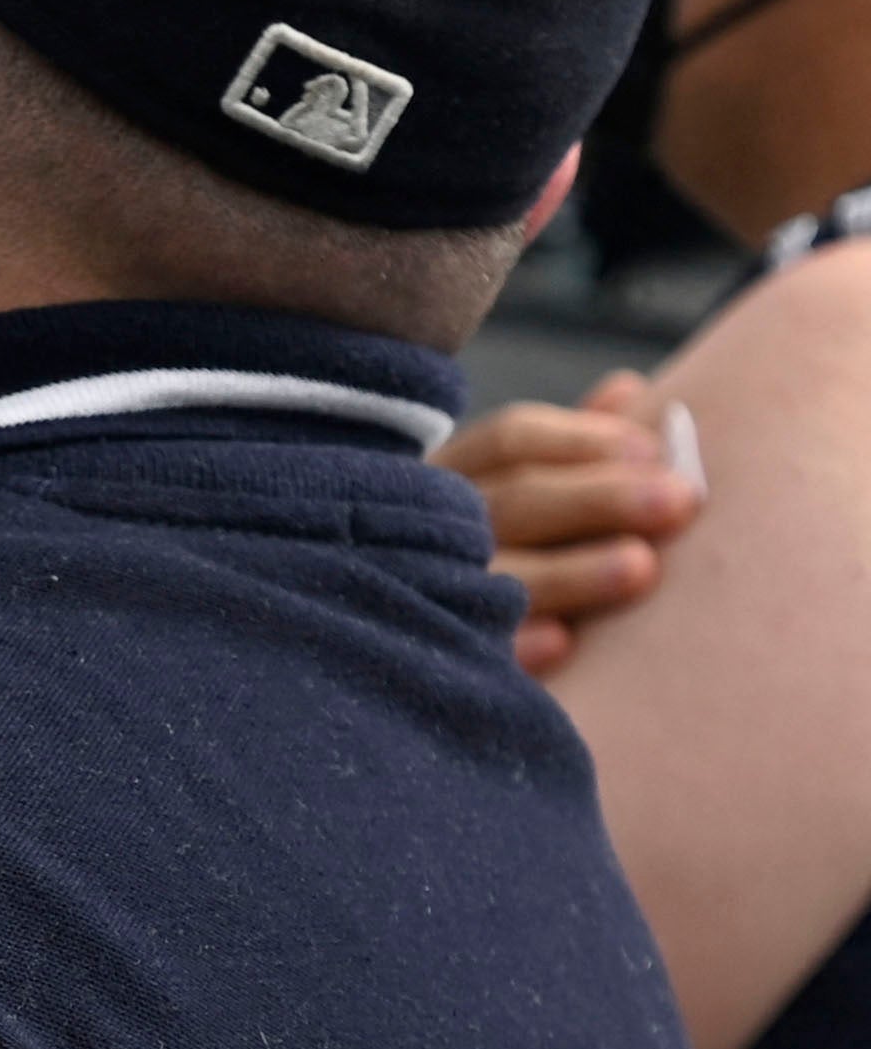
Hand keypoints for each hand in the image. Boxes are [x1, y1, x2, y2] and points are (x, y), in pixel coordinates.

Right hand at [437, 370, 705, 675]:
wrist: (367, 654)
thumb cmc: (480, 553)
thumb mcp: (505, 490)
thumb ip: (566, 450)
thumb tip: (629, 390)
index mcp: (447, 479)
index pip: (510, 441)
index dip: (582, 441)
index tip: (651, 450)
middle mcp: (426, 529)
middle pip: (513, 500)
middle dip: (600, 498)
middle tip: (681, 502)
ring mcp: (418, 591)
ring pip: (496, 574)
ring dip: (570, 571)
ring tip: (641, 568)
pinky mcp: (422, 658)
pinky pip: (465, 648)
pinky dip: (513, 644)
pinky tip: (563, 643)